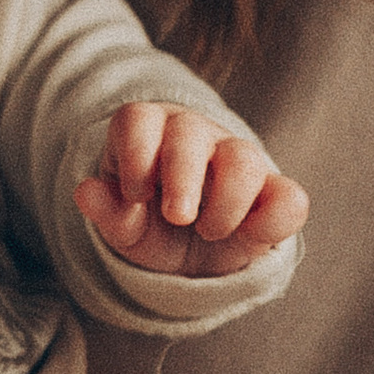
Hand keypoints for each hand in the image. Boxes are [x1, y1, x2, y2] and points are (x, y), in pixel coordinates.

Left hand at [74, 103, 307, 275]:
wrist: (193, 254)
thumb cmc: (152, 226)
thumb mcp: (127, 229)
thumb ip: (109, 213)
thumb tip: (84, 192)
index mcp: (149, 134)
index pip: (138, 120)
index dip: (135, 154)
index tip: (136, 195)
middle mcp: (194, 137)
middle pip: (189, 134)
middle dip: (183, 177)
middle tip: (178, 218)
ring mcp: (237, 159)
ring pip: (243, 157)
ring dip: (227, 200)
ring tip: (209, 231)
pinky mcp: (274, 193)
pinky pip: (289, 197)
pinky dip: (274, 220)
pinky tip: (251, 238)